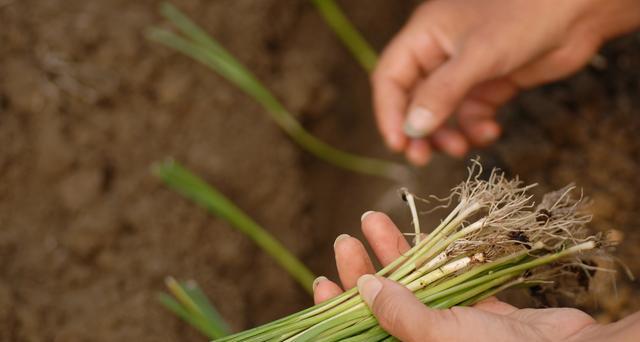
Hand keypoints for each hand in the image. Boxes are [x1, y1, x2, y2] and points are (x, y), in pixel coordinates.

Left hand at [313, 211, 615, 340]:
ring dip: (392, 252)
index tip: (320, 281)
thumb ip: (399, 314)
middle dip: (360, 270)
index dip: (336, 309)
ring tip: (370, 218)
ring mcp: (453, 324)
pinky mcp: (479, 309)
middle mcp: (427, 340)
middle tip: (343, 240)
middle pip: (381, 303)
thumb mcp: (439, 338)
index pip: (360, 333)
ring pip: (412, 284)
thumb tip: (361, 287)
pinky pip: (447, 277)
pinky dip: (431, 254)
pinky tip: (413, 229)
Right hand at [372, 0, 639, 164]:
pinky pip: (472, 114)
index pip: (390, 78)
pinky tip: (491, 131)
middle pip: (413, 100)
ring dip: (447, 134)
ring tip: (459, 148)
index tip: (398, 143)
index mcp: (424, 35)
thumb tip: (412, 129)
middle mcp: (440, 53)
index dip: (389, 113)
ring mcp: (466, 70)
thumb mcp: (478, 55)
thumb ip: (441, 93)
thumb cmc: (526, 13)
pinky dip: (476, 128)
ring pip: (442, 112)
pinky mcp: (491, 83)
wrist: (580, 9)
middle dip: (418, 130)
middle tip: (421, 158)